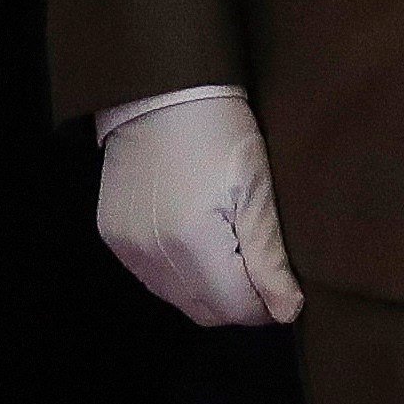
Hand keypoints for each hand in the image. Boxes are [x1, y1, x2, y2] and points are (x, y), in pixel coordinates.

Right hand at [95, 92, 301, 326]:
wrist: (160, 90)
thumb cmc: (217, 128)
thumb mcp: (256, 186)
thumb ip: (269, 256)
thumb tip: (288, 312)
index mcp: (193, 243)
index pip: (237, 309)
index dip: (267, 304)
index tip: (282, 282)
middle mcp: (154, 255)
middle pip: (206, 312)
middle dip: (238, 300)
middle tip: (259, 266)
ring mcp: (129, 248)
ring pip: (179, 300)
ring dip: (208, 289)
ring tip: (228, 246)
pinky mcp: (114, 237)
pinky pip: (153, 278)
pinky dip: (179, 272)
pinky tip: (195, 238)